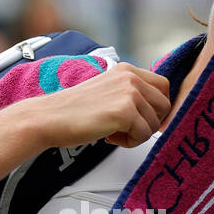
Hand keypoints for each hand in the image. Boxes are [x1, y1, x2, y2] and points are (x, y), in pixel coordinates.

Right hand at [22, 60, 171, 150]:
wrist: (49, 118)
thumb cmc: (74, 110)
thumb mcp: (107, 91)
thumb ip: (130, 94)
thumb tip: (155, 111)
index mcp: (127, 70)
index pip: (163, 87)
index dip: (156, 107)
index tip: (140, 119)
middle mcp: (131, 77)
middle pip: (164, 106)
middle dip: (149, 123)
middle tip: (126, 128)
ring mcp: (129, 93)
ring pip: (155, 124)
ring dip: (136, 135)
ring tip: (113, 132)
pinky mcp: (125, 112)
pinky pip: (144, 136)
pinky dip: (129, 143)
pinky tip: (109, 136)